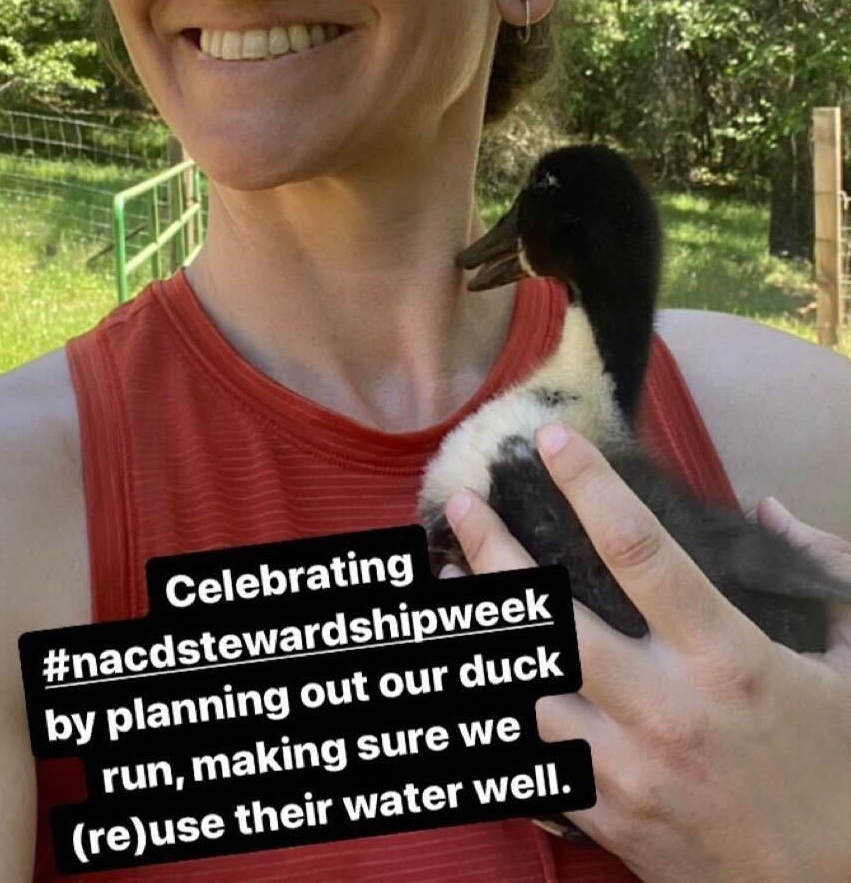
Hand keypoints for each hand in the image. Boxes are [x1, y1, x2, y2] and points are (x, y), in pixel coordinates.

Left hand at [443, 421, 850, 882]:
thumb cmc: (844, 772)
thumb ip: (824, 574)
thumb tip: (773, 510)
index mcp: (725, 659)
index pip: (639, 550)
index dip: (588, 486)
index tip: (552, 443)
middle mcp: (665, 710)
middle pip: (553, 619)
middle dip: (494, 553)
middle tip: (462, 506)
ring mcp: (629, 771)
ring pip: (526, 689)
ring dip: (482, 633)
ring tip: (452, 585)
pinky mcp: (611, 821)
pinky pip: (535, 761)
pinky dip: (502, 715)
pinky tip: (476, 678)